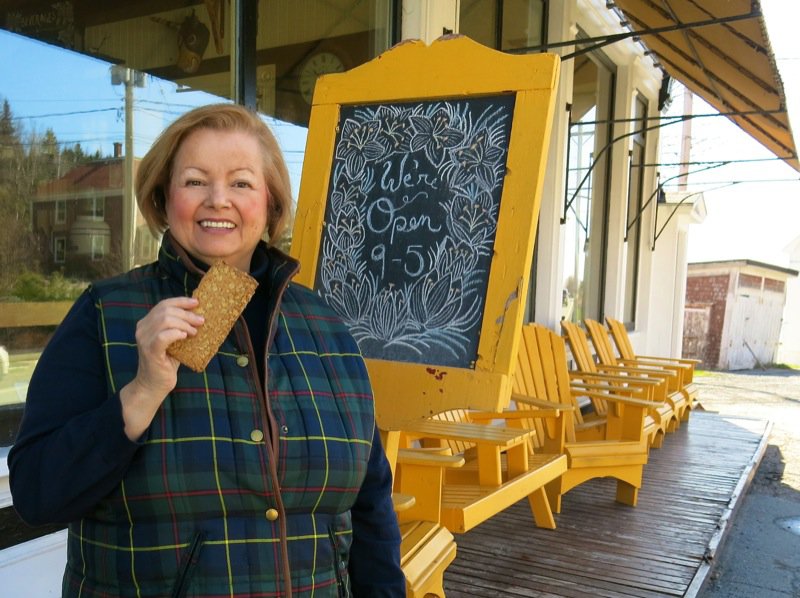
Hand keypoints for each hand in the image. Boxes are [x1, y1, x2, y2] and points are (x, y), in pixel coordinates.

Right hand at [119, 297, 203, 439]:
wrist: (154, 385)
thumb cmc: (166, 363)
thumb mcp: (174, 341)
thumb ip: (179, 328)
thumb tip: (199, 315)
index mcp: (147, 323)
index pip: (164, 304)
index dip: (181, 301)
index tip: (197, 302)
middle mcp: (142, 328)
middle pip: (166, 310)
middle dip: (187, 314)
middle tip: (201, 321)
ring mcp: (144, 339)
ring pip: (165, 320)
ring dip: (184, 324)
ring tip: (194, 332)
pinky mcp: (150, 351)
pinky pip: (163, 336)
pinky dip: (176, 333)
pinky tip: (185, 337)